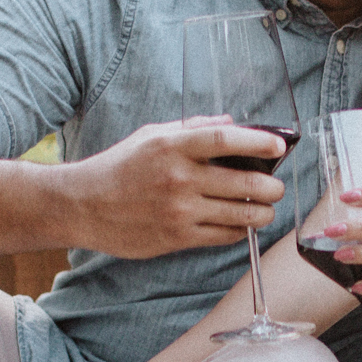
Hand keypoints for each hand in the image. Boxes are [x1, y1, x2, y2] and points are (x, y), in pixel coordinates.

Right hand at [62, 118, 288, 258]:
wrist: (82, 206)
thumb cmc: (118, 167)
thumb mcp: (150, 136)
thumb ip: (192, 128)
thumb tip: (231, 123)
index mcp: (172, 146)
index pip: (226, 140)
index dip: (259, 142)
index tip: (279, 146)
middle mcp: (179, 178)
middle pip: (244, 183)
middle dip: (271, 187)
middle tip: (277, 187)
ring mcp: (179, 211)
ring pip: (240, 215)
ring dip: (262, 213)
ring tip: (266, 209)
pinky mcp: (177, 238)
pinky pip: (222, 236)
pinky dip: (238, 230)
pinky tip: (240, 224)